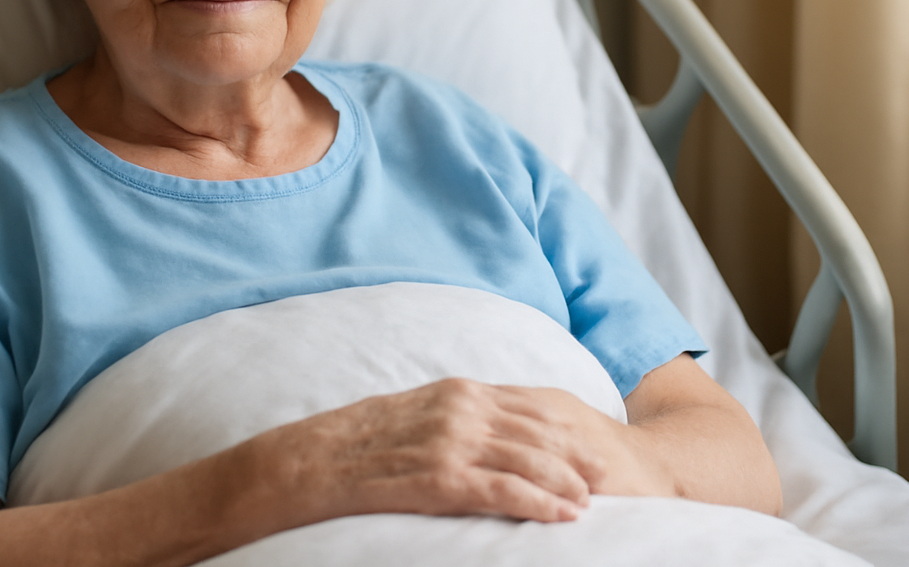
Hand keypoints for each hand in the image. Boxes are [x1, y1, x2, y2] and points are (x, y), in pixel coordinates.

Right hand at [236, 377, 674, 528]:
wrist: (296, 464)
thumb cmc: (348, 447)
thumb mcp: (407, 418)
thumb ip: (448, 419)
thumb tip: (483, 433)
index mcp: (452, 391)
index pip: (526, 405)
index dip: (566, 428)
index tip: (596, 446)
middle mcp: (455, 408)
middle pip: (537, 430)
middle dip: (578, 455)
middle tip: (612, 478)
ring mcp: (445, 442)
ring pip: (526, 459)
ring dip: (567, 481)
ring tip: (595, 501)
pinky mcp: (433, 478)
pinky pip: (498, 489)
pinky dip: (537, 501)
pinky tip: (563, 517)